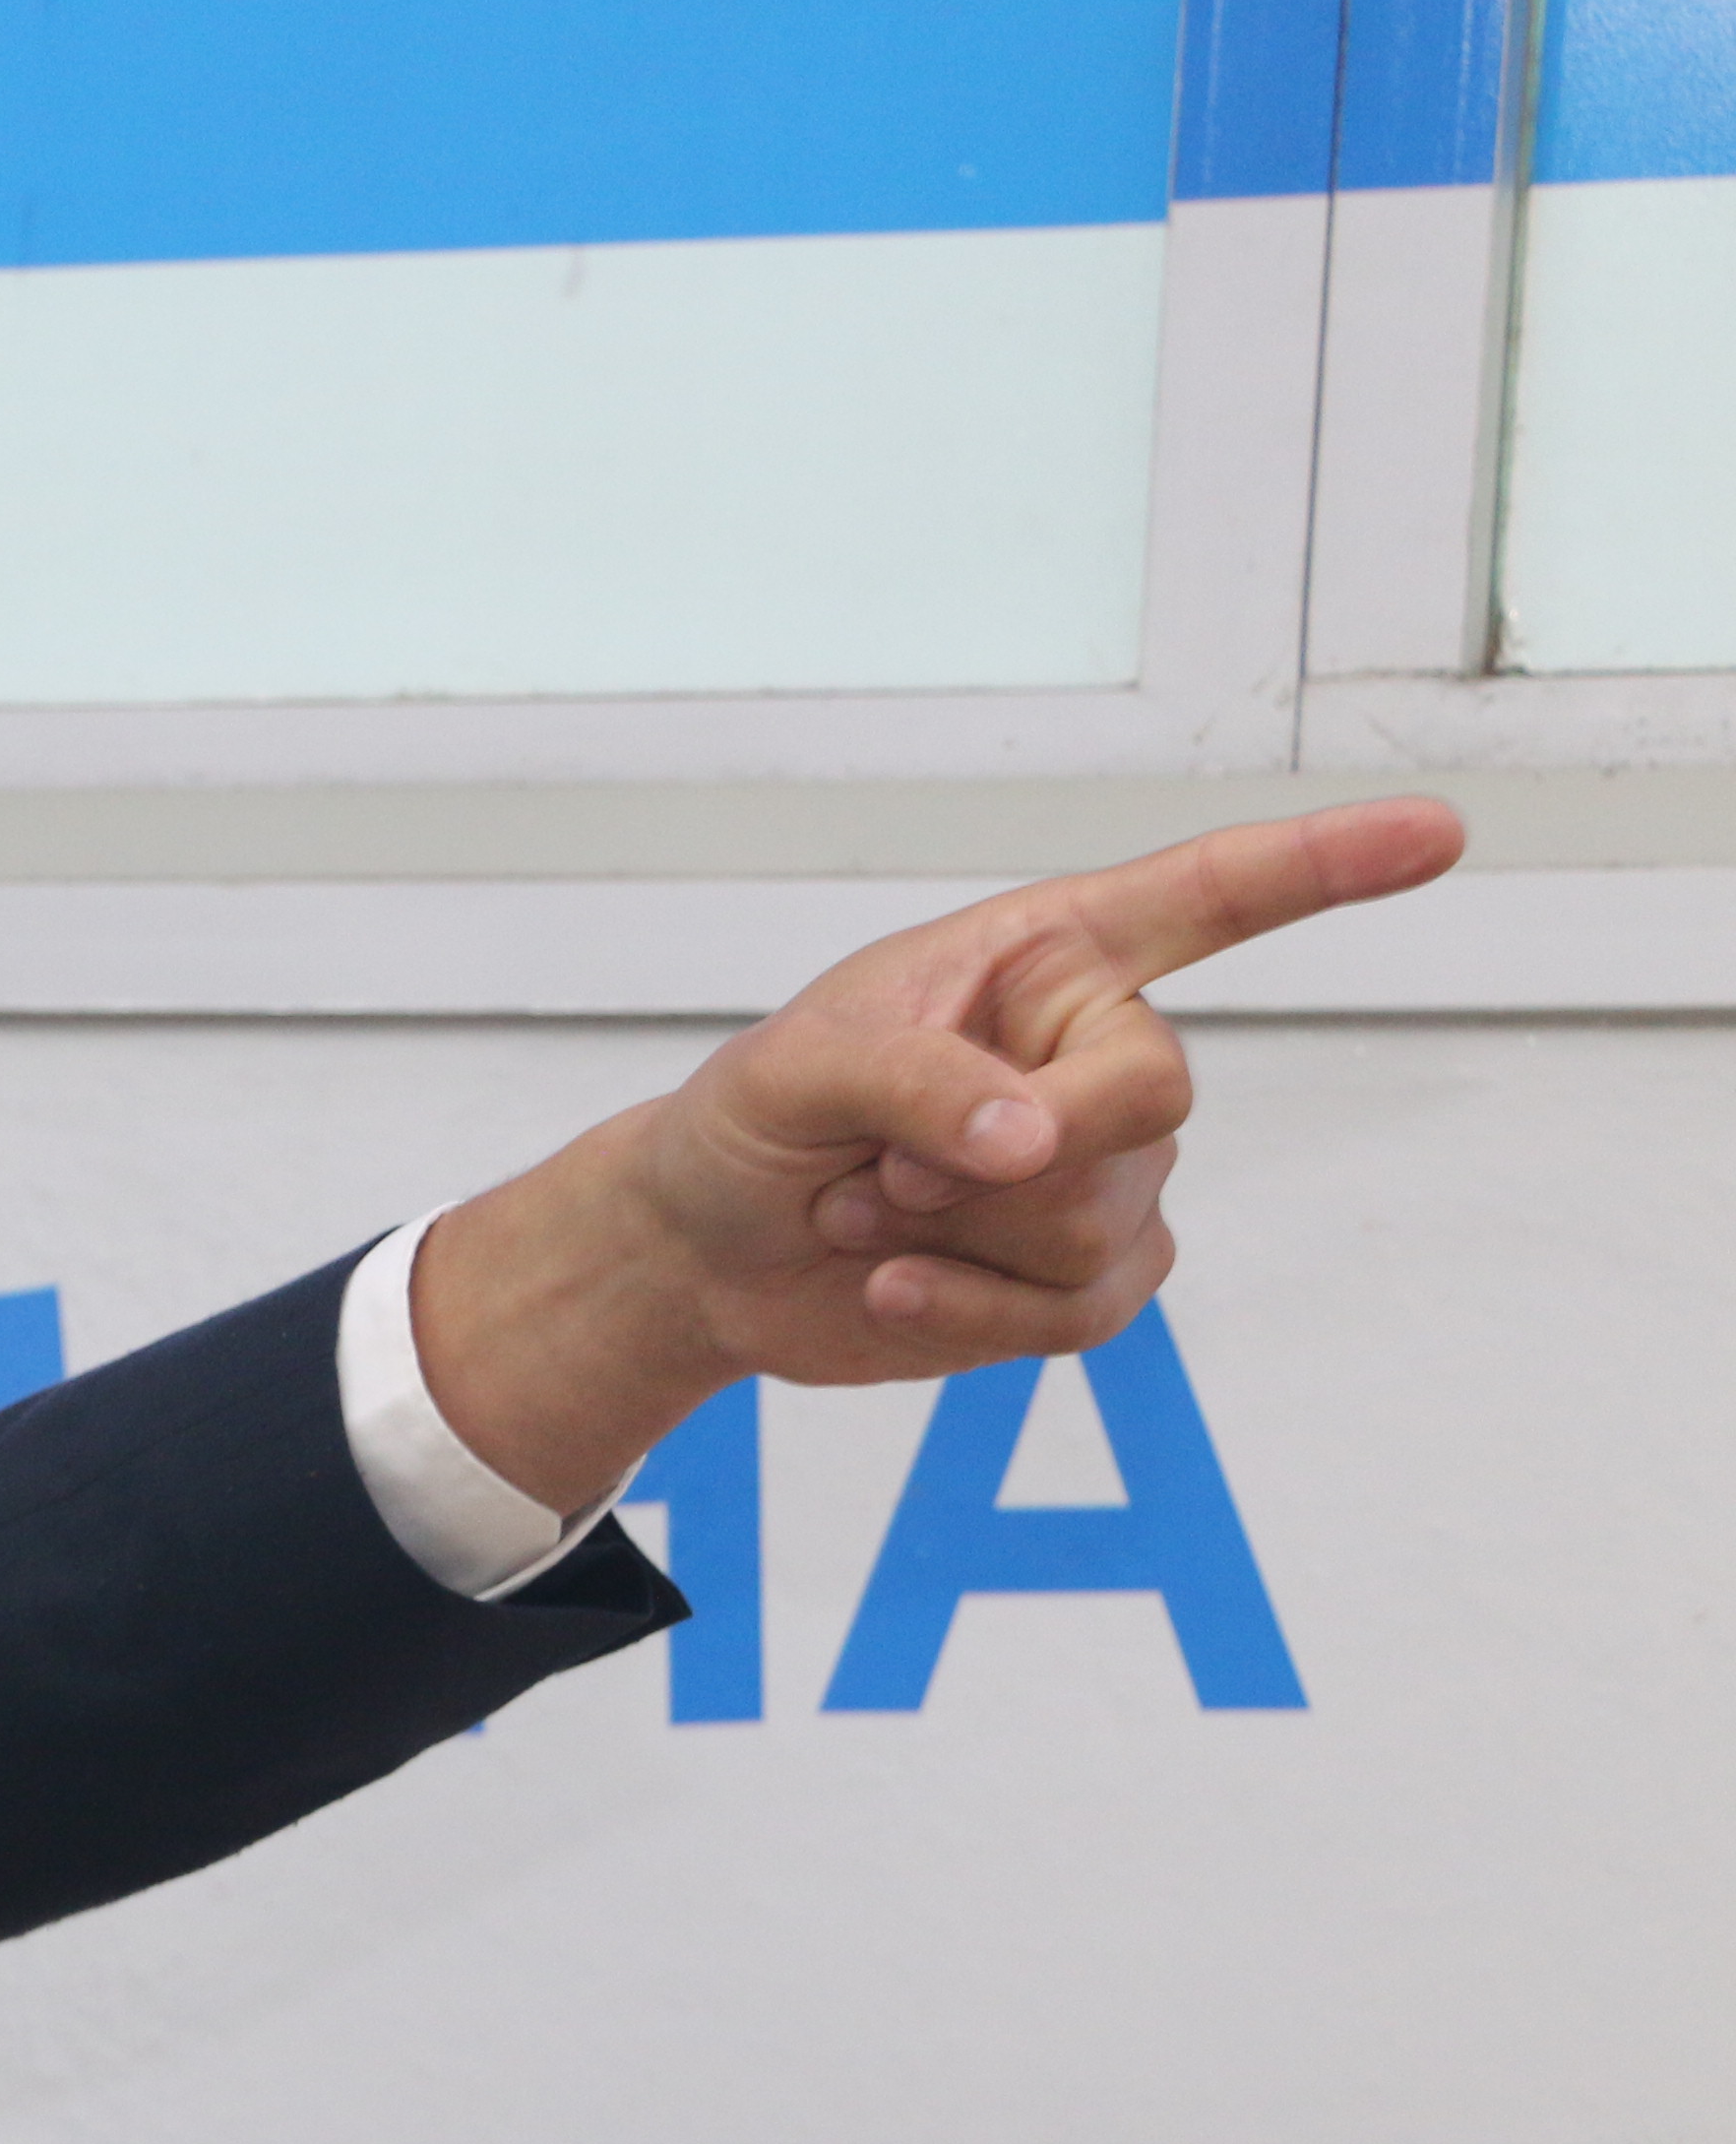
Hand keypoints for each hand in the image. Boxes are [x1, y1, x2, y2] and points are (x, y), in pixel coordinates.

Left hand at [413, 796, 1466, 1512]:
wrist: (704, 1258)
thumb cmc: (746, 1125)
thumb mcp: (794, 1071)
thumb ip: (915, 1081)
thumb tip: (1037, 1145)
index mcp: (1041, 960)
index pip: (1208, 899)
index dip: (1324, 866)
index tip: (1439, 831)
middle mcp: (1093, 1054)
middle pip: (1152, 1097)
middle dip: (1010, 1153)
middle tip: (877, 1168)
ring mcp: (1102, 1173)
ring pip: (1101, 1219)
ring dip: (956, 1233)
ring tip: (866, 1211)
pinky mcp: (1081, 1279)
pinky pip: (1079, 1311)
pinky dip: (967, 1308)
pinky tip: (890, 1284)